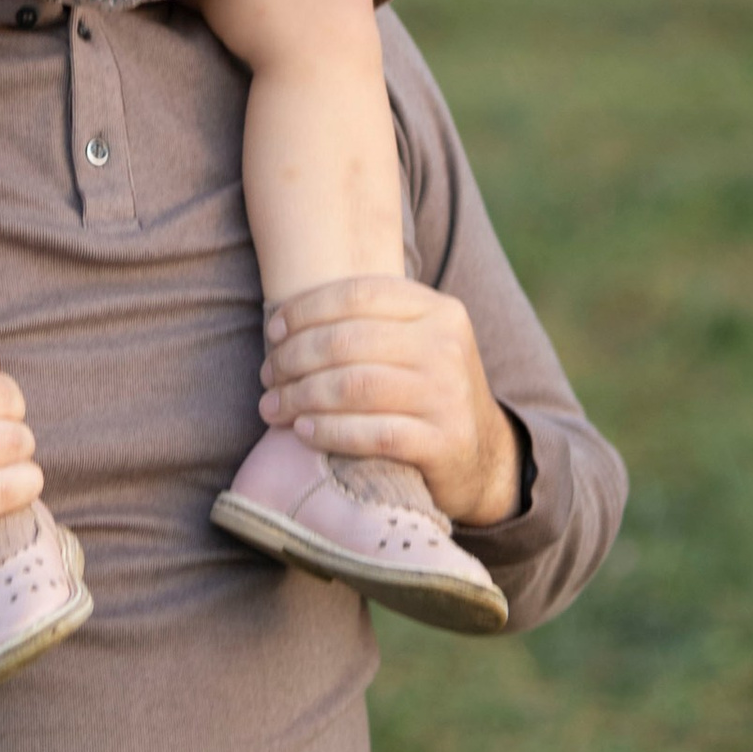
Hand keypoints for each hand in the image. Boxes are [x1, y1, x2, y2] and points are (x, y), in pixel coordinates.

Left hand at [259, 276, 523, 528]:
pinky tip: (303, 432)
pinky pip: (373, 434)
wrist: (483, 457)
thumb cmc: (428, 392)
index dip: (306, 309)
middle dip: (294, 358)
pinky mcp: (444, 443)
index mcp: (439, 311)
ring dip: (301, 397)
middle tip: (268, 377)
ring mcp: (449, 395)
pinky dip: (329, 432)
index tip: (273, 331)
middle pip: (348, 341)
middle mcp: (447, 346)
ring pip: (354, 386)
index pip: (359, 294)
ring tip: (273, 407)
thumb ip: (371, 324)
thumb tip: (284, 321)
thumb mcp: (418, 344)